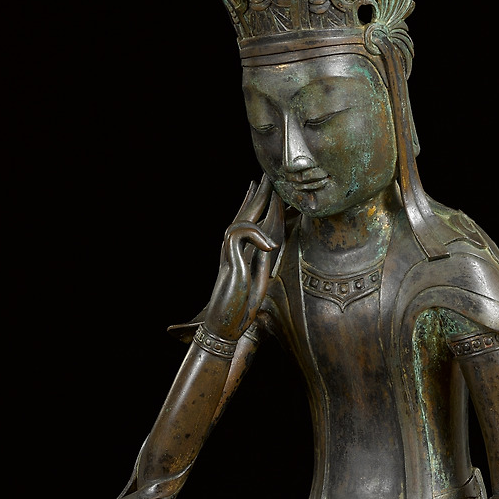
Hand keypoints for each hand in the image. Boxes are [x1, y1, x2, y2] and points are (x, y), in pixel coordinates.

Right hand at [200, 178, 283, 340]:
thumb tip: (273, 241)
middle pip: (245, 214)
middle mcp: (232, 248)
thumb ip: (263, 259)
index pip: (247, 221)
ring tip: (270, 190)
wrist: (225, 324)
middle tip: (268, 174)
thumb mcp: (259, 278)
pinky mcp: (230, 258)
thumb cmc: (241, 306)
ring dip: (258, 203)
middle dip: (258, 194)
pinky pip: (241, 232)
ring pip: (242, 218)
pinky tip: (271, 245)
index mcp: (240, 251)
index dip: (254, 202)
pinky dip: (257, 234)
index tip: (263, 186)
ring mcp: (230, 252)